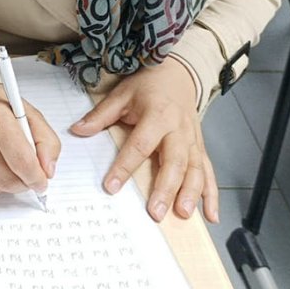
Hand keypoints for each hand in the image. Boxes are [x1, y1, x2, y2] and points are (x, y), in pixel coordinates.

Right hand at [0, 84, 59, 198]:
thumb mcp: (29, 115)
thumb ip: (47, 142)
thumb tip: (47, 171)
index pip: (22, 162)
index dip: (37, 178)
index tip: (41, 181)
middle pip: (7, 181)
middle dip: (22, 184)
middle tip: (24, 175)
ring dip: (2, 186)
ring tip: (3, 167)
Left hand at [71, 57, 219, 222]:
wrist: (178, 73)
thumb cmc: (148, 86)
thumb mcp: (121, 94)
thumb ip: (100, 115)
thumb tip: (77, 130)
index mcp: (157, 115)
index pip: (139, 145)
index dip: (125, 166)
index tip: (111, 187)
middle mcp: (179, 129)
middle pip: (174, 162)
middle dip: (166, 189)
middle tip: (155, 212)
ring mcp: (192, 140)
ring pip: (195, 170)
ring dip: (191, 193)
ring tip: (182, 214)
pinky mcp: (200, 147)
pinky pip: (209, 172)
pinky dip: (212, 194)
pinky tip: (210, 215)